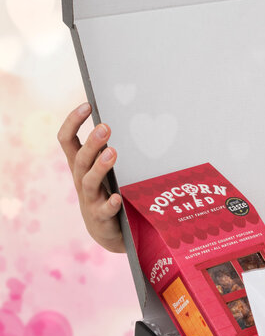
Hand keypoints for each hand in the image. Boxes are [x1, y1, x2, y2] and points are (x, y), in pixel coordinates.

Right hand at [57, 103, 125, 252]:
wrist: (107, 230)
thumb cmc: (107, 191)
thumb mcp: (103, 170)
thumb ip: (107, 149)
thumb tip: (126, 119)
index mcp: (79, 166)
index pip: (67, 140)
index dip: (73, 122)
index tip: (87, 105)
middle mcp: (81, 181)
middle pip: (80, 159)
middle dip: (92, 142)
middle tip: (106, 127)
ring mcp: (90, 200)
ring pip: (89, 181)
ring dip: (100, 167)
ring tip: (113, 152)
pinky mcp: (101, 218)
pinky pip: (104, 210)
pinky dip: (110, 203)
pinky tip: (118, 197)